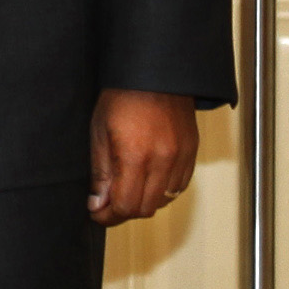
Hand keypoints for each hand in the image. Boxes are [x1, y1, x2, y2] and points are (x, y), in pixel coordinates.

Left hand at [88, 88, 197, 225]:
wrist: (154, 72)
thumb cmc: (122, 96)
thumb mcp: (99, 131)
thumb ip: (101, 172)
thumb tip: (98, 203)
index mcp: (136, 155)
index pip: (126, 205)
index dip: (108, 215)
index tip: (96, 212)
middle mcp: (163, 161)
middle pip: (146, 208)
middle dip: (124, 211)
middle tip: (108, 203)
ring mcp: (181, 158)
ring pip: (164, 201)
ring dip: (144, 201)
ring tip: (128, 188)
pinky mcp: (192, 153)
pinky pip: (179, 186)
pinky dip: (163, 190)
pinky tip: (148, 178)